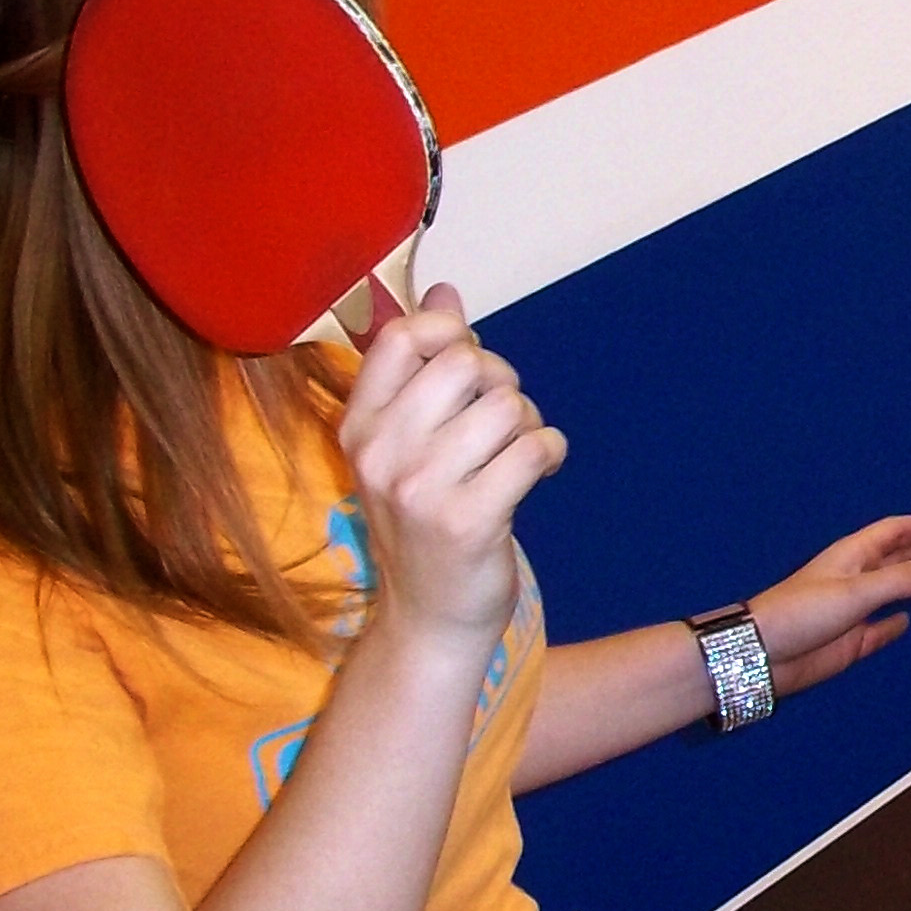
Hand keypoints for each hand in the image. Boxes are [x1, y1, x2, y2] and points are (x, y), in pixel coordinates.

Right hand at [337, 285, 566, 648]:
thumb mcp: (408, 442)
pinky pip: (535, 447)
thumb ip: (424, 364)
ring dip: (529, 424)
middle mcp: (381, 454)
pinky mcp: (468, 521)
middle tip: (503, 420)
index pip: (405, 337)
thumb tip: (444, 291)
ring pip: (508, 405)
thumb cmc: (425, 520)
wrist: (430, 619)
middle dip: (502, 382)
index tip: (471, 365)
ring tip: (515, 455)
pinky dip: (550, 452)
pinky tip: (538, 473)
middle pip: (468, 364)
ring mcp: (420, 490)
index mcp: (360, 426)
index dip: (454, 334)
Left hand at [746, 509, 910, 696]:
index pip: (894, 532)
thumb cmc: (801, 612)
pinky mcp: (849, 641)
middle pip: (900, 559)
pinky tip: (906, 621)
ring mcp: (852, 611)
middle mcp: (854, 579)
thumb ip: (904, 580)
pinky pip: (879, 630)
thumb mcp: (858, 589)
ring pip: (894, 591)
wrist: (762, 654)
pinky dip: (894, 624)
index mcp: (853, 556)